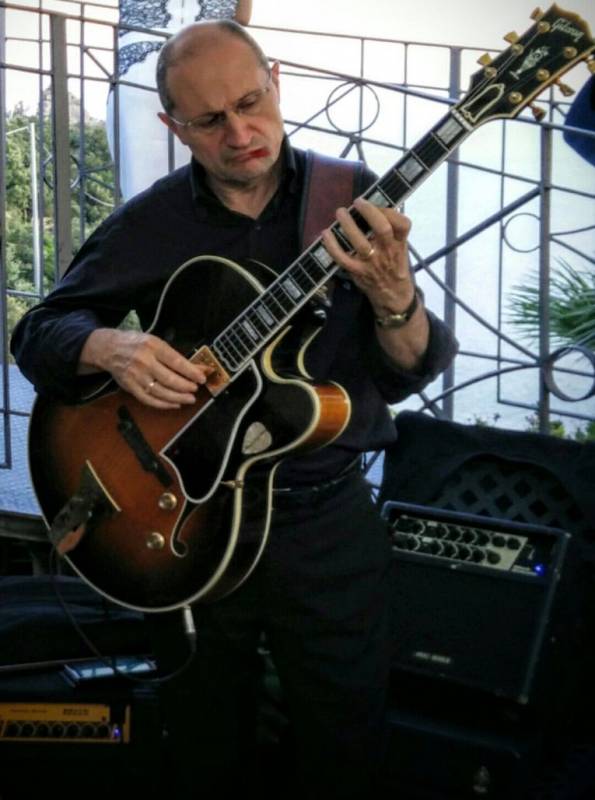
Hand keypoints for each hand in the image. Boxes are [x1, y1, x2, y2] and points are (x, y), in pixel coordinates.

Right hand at [79, 329, 210, 408]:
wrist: (109, 348)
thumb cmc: (137, 344)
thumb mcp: (156, 343)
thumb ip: (176, 356)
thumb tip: (199, 367)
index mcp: (153, 346)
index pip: (176, 361)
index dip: (191, 371)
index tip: (202, 378)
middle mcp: (144, 361)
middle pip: (169, 379)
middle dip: (186, 386)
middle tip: (195, 390)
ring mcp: (136, 376)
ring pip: (160, 391)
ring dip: (178, 398)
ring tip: (189, 399)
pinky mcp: (130, 386)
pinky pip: (149, 399)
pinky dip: (163, 404)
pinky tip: (174, 404)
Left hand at [321, 197, 414, 315]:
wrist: (394, 298)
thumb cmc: (395, 269)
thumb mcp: (401, 250)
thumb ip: (392, 233)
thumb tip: (373, 209)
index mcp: (400, 244)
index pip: (402, 224)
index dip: (390, 211)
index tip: (378, 203)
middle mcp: (387, 252)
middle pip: (382, 229)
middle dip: (369, 212)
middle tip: (358, 202)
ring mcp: (372, 263)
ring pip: (360, 242)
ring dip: (348, 225)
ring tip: (340, 213)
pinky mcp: (358, 272)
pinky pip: (342, 258)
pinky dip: (332, 245)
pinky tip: (325, 234)